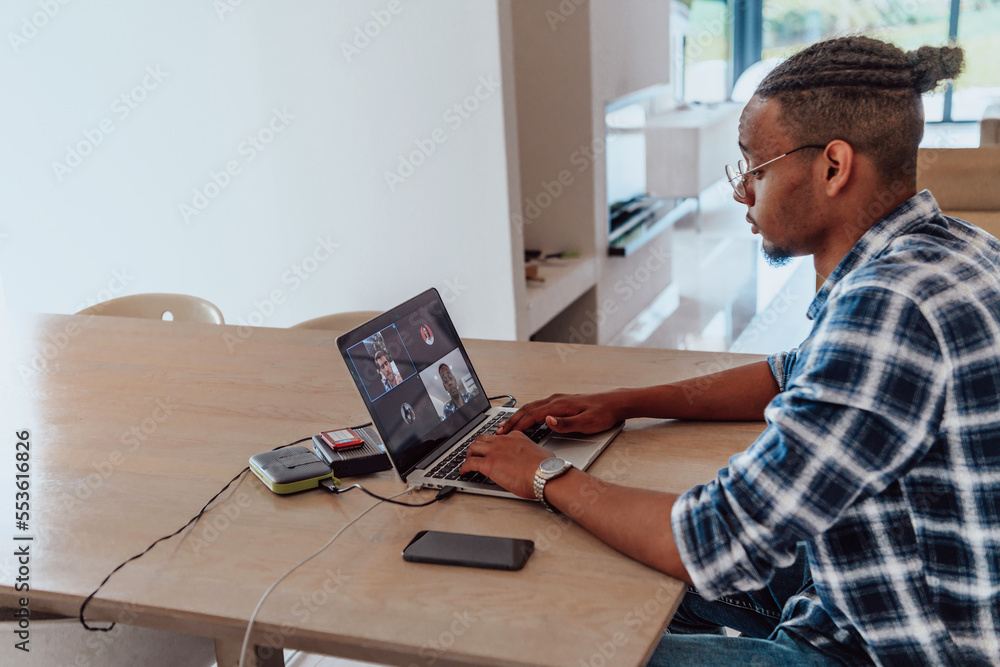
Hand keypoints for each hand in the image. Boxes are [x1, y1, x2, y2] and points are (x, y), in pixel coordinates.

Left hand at [460, 432, 550, 498]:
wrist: (545, 474)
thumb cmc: (547, 468)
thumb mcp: (541, 453)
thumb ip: (533, 453)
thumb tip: (535, 459)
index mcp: (516, 437)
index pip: (499, 437)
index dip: (492, 443)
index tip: (491, 448)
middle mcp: (503, 441)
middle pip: (482, 438)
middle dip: (477, 445)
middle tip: (475, 453)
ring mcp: (494, 451)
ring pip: (473, 447)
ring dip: (469, 454)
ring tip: (468, 461)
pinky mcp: (488, 464)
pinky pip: (470, 463)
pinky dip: (464, 467)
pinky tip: (463, 472)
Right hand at [496, 392, 623, 435]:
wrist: (615, 403)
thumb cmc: (603, 414)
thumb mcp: (587, 423)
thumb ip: (566, 423)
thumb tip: (548, 420)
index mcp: (559, 405)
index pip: (532, 415)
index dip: (518, 425)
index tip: (506, 434)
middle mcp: (556, 400)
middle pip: (527, 409)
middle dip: (512, 420)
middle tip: (498, 431)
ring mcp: (558, 400)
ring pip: (531, 407)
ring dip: (517, 416)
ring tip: (506, 426)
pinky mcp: (561, 402)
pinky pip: (538, 407)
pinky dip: (527, 414)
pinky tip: (525, 420)